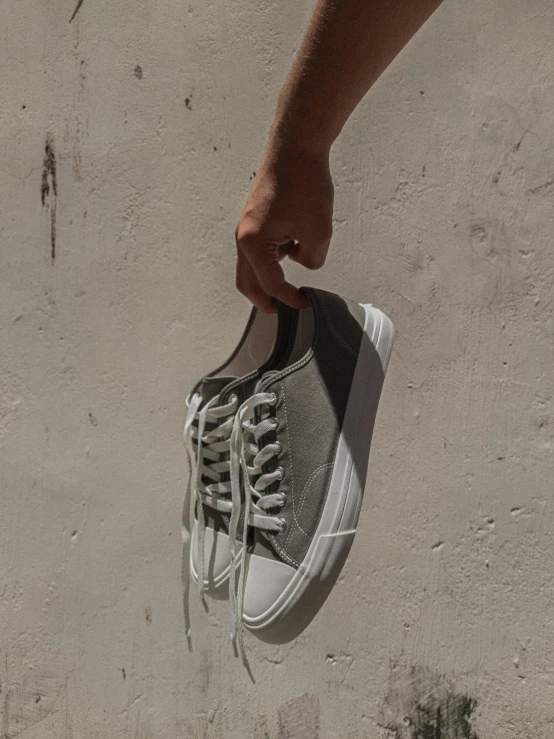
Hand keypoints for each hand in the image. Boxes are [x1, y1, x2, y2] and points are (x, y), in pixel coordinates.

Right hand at [235, 143, 333, 312]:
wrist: (296, 148)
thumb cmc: (302, 181)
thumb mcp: (318, 231)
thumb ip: (313, 258)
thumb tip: (305, 260)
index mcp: (253, 244)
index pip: (270, 284)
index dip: (288, 298)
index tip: (303, 303)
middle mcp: (244, 236)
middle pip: (247, 281)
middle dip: (263, 298)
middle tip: (278, 309)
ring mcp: (247, 226)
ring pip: (252, 264)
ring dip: (268, 275)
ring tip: (289, 282)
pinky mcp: (255, 216)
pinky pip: (259, 246)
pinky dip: (273, 256)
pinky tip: (294, 249)